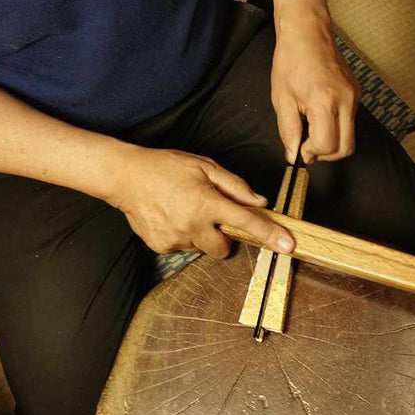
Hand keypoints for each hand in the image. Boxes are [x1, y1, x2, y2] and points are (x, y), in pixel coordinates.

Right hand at [110, 146, 294, 257]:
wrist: (125, 176)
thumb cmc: (165, 166)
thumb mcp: (203, 166)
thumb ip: (234, 186)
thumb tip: (259, 202)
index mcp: (206, 203)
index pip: (246, 222)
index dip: (270, 234)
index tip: (288, 245)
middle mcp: (192, 225)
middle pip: (224, 249)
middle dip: (225, 238)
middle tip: (212, 217)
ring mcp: (175, 239)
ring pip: (201, 248)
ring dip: (200, 234)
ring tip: (184, 210)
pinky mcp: (161, 246)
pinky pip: (182, 247)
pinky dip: (182, 235)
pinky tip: (170, 216)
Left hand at [271, 3, 359, 163]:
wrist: (307, 33)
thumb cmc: (291, 61)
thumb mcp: (281, 99)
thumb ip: (288, 131)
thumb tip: (293, 156)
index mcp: (324, 102)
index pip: (327, 145)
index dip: (311, 152)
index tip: (299, 147)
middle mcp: (346, 101)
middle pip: (346, 148)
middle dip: (325, 154)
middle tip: (306, 146)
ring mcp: (355, 96)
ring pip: (350, 135)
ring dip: (331, 140)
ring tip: (310, 125)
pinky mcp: (357, 92)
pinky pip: (350, 120)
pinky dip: (336, 126)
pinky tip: (318, 113)